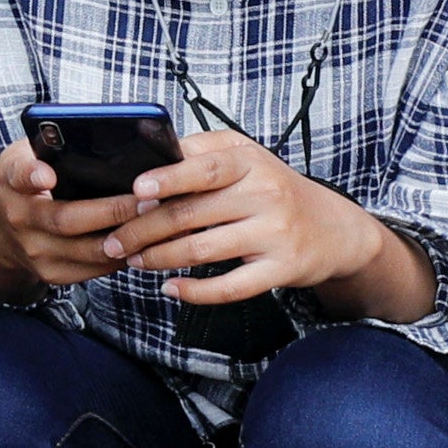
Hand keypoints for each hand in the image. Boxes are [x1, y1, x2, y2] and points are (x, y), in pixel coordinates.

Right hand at [0, 141, 137, 298]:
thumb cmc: (25, 183)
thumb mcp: (26, 156)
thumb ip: (51, 146)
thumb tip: (103, 137)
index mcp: (11, 181)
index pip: (18, 175)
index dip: (32, 175)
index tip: (47, 175)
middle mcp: (20, 219)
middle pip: (67, 220)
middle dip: (112, 211)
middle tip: (149, 199)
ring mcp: (35, 252)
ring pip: (86, 251)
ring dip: (125, 238)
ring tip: (156, 221)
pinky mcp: (52, 274)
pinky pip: (93, 269)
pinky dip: (122, 256)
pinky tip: (145, 240)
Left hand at [106, 126, 389, 304]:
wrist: (334, 229)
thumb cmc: (275, 190)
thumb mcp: (247, 158)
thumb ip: (202, 155)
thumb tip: (147, 163)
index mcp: (251, 161)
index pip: (205, 167)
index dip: (168, 178)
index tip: (135, 190)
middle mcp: (265, 194)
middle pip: (192, 213)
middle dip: (143, 229)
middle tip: (114, 240)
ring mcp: (274, 233)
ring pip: (203, 250)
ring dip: (159, 258)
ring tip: (133, 261)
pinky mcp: (281, 269)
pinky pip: (230, 286)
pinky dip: (195, 292)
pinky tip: (171, 288)